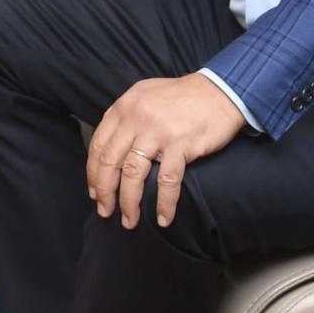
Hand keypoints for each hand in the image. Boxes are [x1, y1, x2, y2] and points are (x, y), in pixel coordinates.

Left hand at [86, 73, 246, 229]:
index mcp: (124, 107)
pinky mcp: (181, 144)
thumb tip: (110, 143)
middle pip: (110, 161)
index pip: (99, 144)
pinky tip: (163, 218)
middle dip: (105, 191)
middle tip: (105, 211)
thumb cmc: (183, 96)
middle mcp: (136, 118)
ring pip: (133, 174)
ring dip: (129, 203)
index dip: (93, 172)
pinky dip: (164, 203)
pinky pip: (167, 181)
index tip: (94, 191)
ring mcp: (158, 131)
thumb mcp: (145, 95)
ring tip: (129, 221)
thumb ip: (126, 116)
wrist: (220, 91)